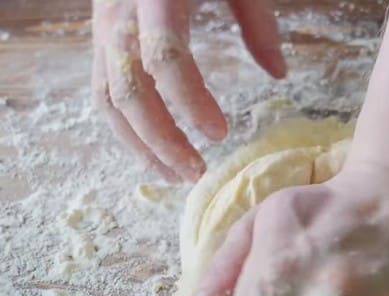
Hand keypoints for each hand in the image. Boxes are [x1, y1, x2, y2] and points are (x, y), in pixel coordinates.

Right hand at [92, 0, 285, 182]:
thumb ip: (256, 23)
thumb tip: (278, 75)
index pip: (165, 59)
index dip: (191, 101)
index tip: (221, 133)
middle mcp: (120, 16)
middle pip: (129, 90)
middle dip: (162, 139)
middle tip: (196, 171)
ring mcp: (103, 29)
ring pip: (108, 99)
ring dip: (139, 144)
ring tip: (173, 174)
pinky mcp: (98, 40)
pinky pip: (102, 91)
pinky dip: (124, 127)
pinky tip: (152, 151)